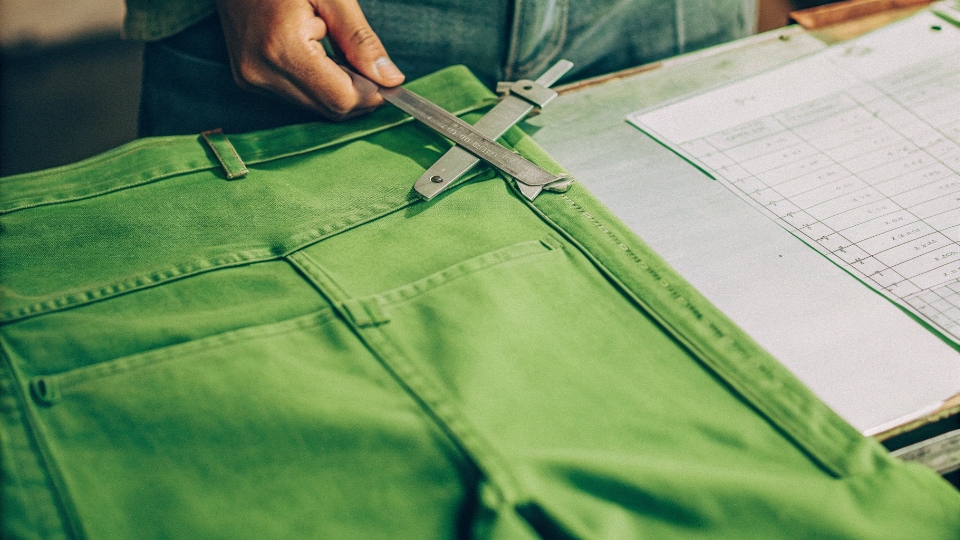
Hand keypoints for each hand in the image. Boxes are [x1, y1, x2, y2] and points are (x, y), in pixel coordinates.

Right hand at [215, 0, 404, 120]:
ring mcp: (250, 78)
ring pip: (313, 107)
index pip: (340, 99)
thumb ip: (360, 41)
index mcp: (282, 48)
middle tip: (368, 64)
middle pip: (327, 108)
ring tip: (338, 52)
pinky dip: (317, 86)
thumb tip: (390, 79)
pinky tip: (320, 58)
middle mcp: (261, 72)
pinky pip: (295, 97)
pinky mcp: (247, 79)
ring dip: (336, 90)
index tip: (386, 79)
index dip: (371, 94)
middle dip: (356, 94)